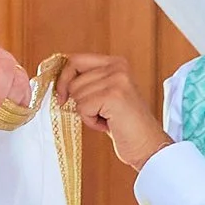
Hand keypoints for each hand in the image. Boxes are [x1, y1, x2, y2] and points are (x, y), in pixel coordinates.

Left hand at [60, 53, 170, 168]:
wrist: (147, 144)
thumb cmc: (123, 123)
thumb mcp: (104, 95)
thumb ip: (87, 82)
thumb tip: (57, 81)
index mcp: (115, 63)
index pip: (75, 60)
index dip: (63, 79)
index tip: (62, 97)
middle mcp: (118, 67)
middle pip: (73, 81)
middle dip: (80, 102)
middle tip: (101, 112)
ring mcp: (117, 80)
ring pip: (76, 95)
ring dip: (87, 113)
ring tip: (107, 117)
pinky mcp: (114, 95)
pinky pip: (82, 108)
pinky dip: (91, 121)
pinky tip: (108, 123)